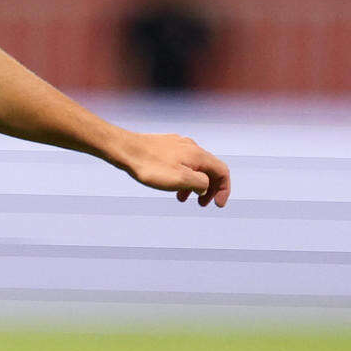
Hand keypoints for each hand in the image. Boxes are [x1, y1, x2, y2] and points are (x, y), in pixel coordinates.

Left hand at [116, 132, 231, 206]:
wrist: (125, 149)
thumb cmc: (151, 166)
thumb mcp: (181, 180)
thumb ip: (200, 184)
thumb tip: (205, 186)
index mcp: (198, 155)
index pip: (222, 171)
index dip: (224, 189)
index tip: (218, 205)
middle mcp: (191, 147)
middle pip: (210, 169)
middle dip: (209, 188)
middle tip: (201, 204)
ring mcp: (178, 145)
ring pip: (194, 166)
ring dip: (193, 184)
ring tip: (182, 199)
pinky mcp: (165, 146)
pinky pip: (181, 162)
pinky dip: (182, 176)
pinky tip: (170, 184)